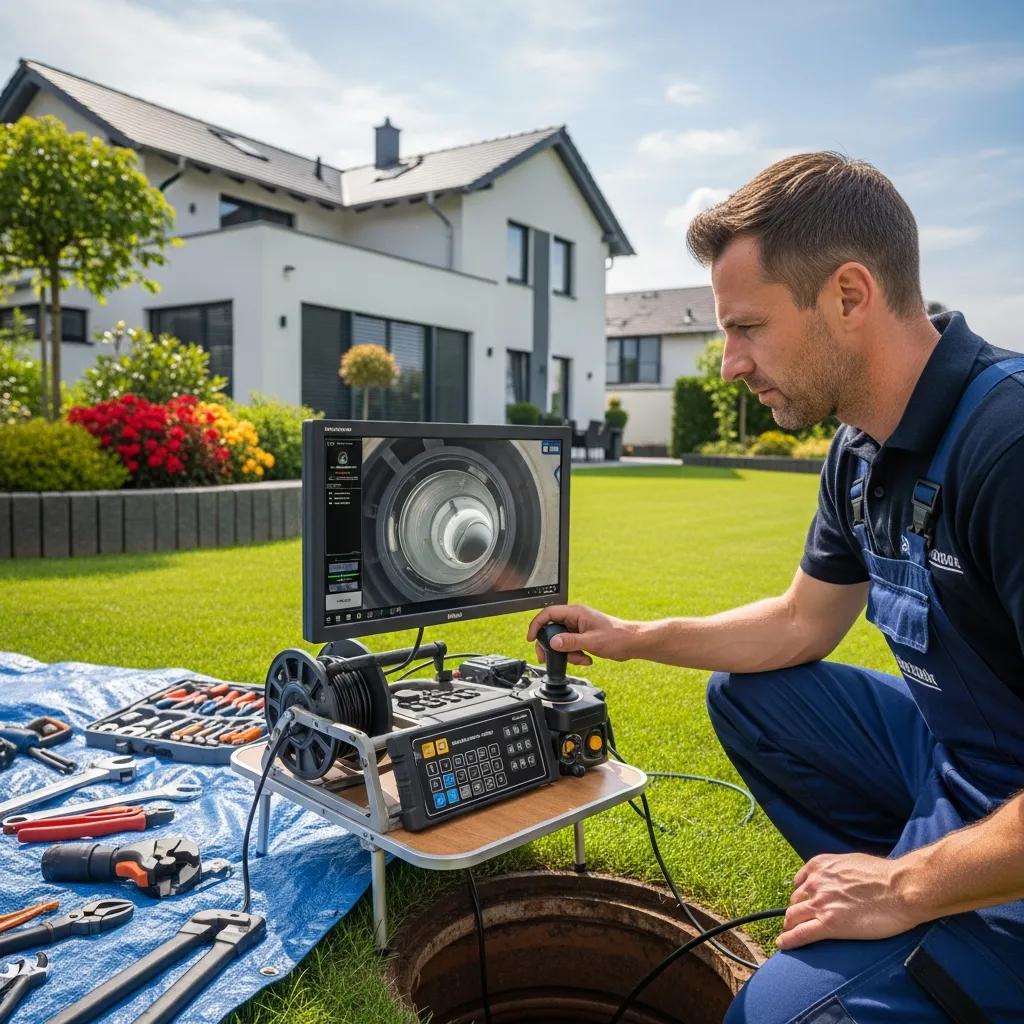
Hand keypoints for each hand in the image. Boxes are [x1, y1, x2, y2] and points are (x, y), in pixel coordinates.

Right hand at [525, 604, 638, 666]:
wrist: (632, 643)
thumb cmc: (617, 637)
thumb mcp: (591, 641)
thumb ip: (570, 642)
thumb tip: (553, 642)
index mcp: (576, 612)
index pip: (548, 613)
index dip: (536, 625)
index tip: (531, 638)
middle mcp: (575, 618)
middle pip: (552, 629)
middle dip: (551, 645)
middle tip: (548, 657)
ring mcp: (579, 627)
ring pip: (561, 640)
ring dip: (567, 653)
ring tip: (580, 658)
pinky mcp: (582, 637)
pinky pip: (570, 646)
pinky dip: (575, 655)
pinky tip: (587, 658)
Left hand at [777, 852, 920, 949]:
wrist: (900, 888)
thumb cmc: (884, 875)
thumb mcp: (851, 862)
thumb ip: (837, 871)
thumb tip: (838, 879)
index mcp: (819, 866)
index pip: (799, 884)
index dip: (800, 897)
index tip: (802, 905)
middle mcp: (815, 883)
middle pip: (794, 902)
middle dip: (794, 913)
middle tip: (795, 923)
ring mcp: (820, 904)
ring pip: (793, 917)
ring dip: (789, 927)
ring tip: (788, 935)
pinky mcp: (829, 924)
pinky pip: (801, 934)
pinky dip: (789, 940)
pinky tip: (783, 944)